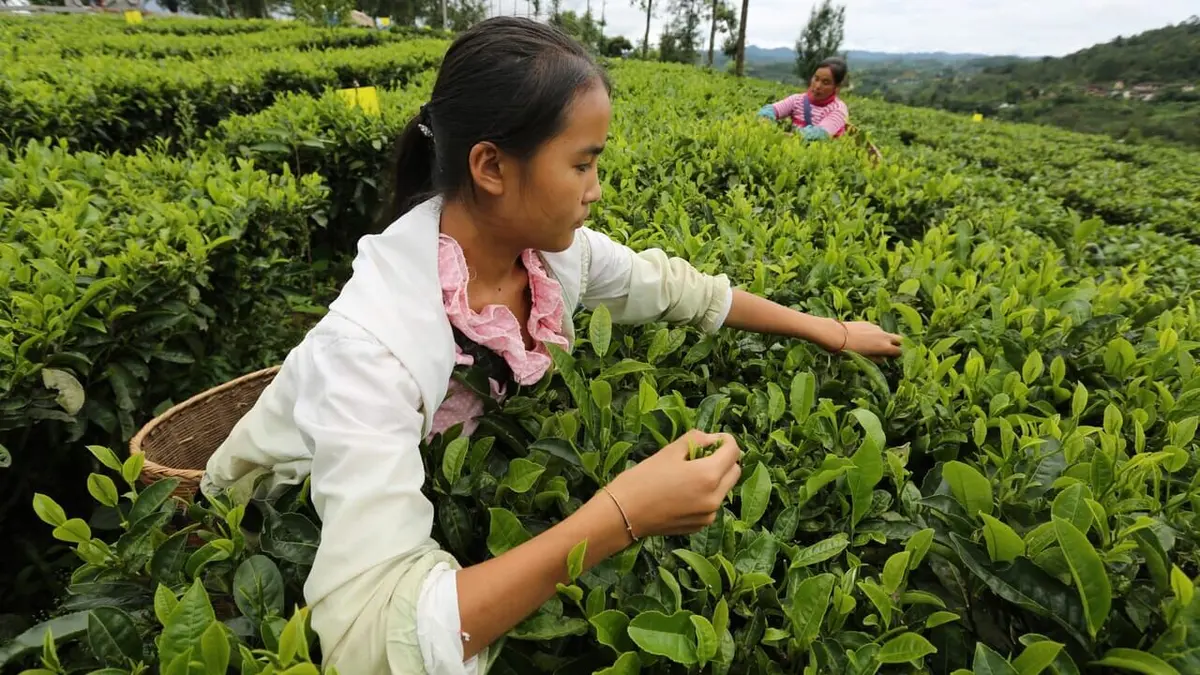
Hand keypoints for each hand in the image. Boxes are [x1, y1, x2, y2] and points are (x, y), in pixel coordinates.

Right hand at [604, 430, 741, 537]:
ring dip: (715, 478)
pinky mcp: (700, 526)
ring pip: (724, 489)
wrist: (623, 514)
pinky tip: (683, 492)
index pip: (733, 451)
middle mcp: (715, 498)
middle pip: (734, 471)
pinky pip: (711, 505)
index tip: (713, 439)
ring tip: (689, 474)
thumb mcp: (669, 451)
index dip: (726, 440)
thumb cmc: (643, 478)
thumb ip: (696, 440)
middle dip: (724, 460)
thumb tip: (712, 439)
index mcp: (708, 475)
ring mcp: (709, 515)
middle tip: (702, 454)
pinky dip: (705, 495)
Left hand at [816, 318, 902, 358]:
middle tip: (887, 349)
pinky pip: (876, 329)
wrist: (837, 335)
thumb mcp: (864, 358)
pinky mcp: (869, 323)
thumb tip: (883, 359)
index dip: (895, 355)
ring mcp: (877, 328)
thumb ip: (876, 359)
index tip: (890, 357)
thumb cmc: (850, 350)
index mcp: (885, 347)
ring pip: (886, 333)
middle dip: (895, 344)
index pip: (899, 351)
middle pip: (899, 339)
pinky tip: (863, 337)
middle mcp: (884, 336)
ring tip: (871, 344)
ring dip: (883, 338)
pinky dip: (874, 333)